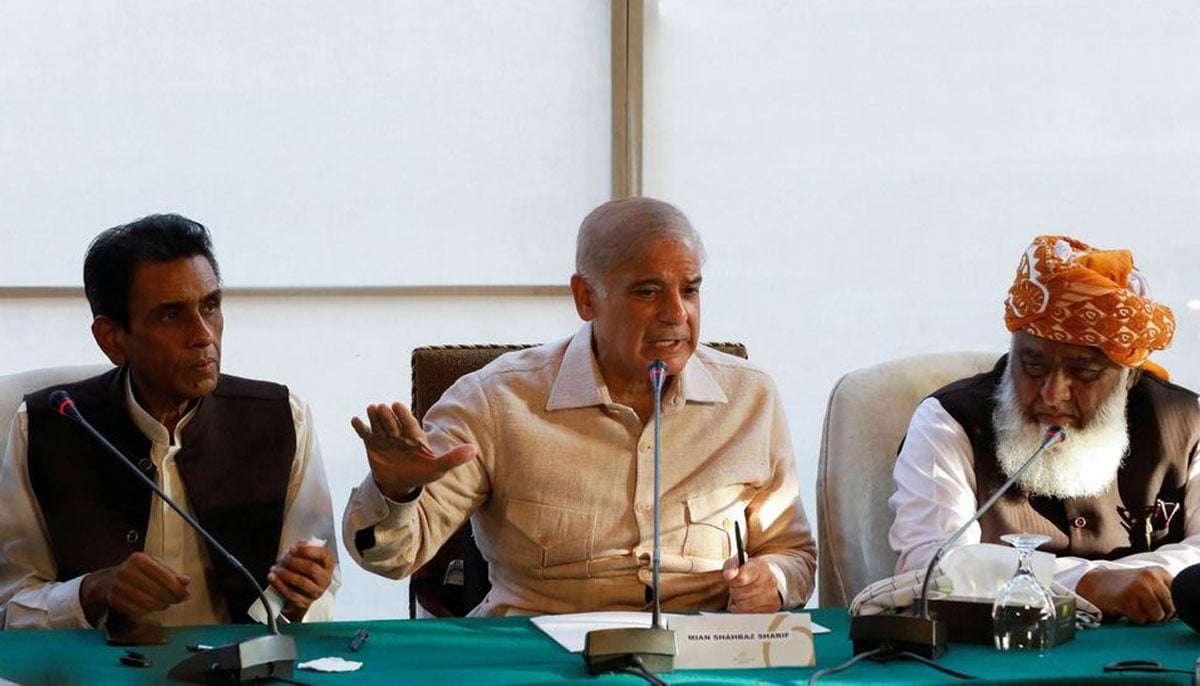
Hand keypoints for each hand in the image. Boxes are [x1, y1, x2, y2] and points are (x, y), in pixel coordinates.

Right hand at [79, 552, 189, 624]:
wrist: (108, 580)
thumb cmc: (136, 571)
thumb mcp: (154, 565)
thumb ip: (171, 573)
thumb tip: (186, 581)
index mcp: (139, 559)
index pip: (164, 576)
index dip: (177, 588)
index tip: (185, 594)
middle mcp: (127, 571)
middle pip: (157, 591)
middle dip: (171, 598)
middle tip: (179, 600)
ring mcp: (118, 586)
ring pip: (148, 602)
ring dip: (161, 605)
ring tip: (166, 603)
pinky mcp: (114, 600)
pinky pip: (137, 610)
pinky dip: (148, 610)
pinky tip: (151, 606)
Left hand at [270, 541, 334, 621]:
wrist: (300, 594)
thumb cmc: (303, 572)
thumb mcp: (306, 558)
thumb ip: (303, 550)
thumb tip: (301, 543)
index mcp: (328, 565)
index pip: (323, 555)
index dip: (307, 550)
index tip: (293, 548)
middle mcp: (325, 579)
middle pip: (311, 568)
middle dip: (294, 562)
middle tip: (283, 559)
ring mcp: (316, 592)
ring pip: (301, 581)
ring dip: (286, 573)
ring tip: (275, 568)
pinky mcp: (305, 603)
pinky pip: (292, 594)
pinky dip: (280, 585)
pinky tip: (272, 578)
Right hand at [351, 402, 476, 499]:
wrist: (399, 483)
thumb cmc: (422, 473)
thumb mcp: (438, 468)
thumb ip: (454, 458)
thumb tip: (474, 450)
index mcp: (415, 436)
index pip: (410, 424)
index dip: (403, 416)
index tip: (397, 405)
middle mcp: (399, 434)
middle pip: (393, 423)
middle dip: (387, 416)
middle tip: (381, 407)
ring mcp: (385, 438)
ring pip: (379, 425)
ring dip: (374, 418)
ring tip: (370, 409)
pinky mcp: (372, 444)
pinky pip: (365, 434)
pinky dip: (360, 427)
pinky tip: (355, 420)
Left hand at [722, 556, 782, 613]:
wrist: (766, 578)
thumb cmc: (749, 570)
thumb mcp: (738, 562)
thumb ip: (731, 567)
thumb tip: (729, 575)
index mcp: (761, 567)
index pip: (741, 579)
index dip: (732, 581)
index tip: (728, 578)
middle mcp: (769, 581)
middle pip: (740, 593)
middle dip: (734, 590)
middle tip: (736, 585)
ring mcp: (772, 596)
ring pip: (744, 605)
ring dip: (737, 601)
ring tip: (741, 593)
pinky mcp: (770, 609)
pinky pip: (748, 613)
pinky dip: (743, 609)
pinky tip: (746, 600)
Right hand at [1076, 567, 1173, 623]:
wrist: (1093, 584)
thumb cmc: (1123, 587)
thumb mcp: (1147, 582)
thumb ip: (1164, 592)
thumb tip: (1177, 613)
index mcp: (1158, 572)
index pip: (1178, 598)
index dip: (1167, 606)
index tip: (1153, 603)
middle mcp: (1150, 577)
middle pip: (1170, 609)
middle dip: (1158, 613)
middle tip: (1141, 606)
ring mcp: (1138, 587)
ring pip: (1157, 616)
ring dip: (1145, 617)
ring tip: (1133, 606)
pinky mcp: (1127, 599)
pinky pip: (1141, 620)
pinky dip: (1133, 619)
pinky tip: (1124, 608)